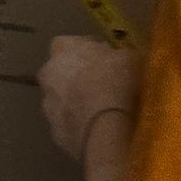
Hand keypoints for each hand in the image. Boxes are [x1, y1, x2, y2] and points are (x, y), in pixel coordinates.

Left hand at [39, 35, 139, 162]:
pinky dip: (83, 129)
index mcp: (62, 50)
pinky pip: (70, 128)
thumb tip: (126, 59)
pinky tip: (103, 133)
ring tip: (107, 114)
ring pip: (63, 103)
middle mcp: (48, 76)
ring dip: (79, 105)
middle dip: (80, 79)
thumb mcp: (132, 58)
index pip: (68, 44)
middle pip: (62, 74)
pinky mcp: (56, 136)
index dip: (89, 51)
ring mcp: (49, 108)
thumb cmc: (119, 83)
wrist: (107, 130)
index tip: (107, 59)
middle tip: (107, 87)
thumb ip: (122, 55)